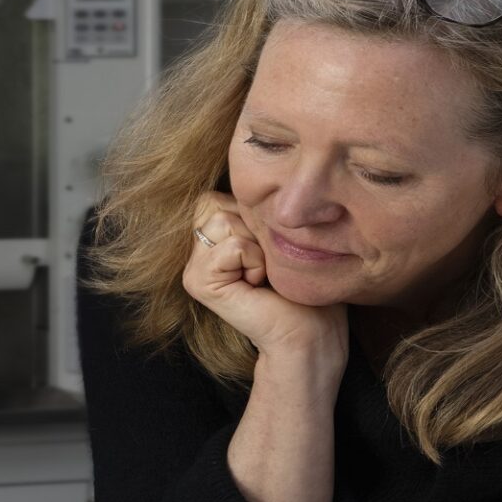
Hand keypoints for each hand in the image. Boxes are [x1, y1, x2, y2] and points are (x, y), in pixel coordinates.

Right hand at [185, 192, 346, 358]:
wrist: (308, 330)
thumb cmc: (300, 284)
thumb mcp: (273, 233)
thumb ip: (248, 208)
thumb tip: (248, 171)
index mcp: (210, 238)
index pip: (219, 195)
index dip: (251, 214)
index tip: (267, 250)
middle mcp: (195, 252)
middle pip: (214, 202)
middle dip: (251, 226)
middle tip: (264, 264)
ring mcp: (193, 268)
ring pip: (222, 220)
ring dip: (255, 245)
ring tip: (261, 274)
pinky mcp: (198, 282)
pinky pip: (231, 244)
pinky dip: (253, 260)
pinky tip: (257, 285)